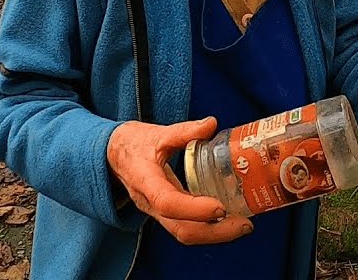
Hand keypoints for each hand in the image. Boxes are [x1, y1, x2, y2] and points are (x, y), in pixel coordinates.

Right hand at [106, 117, 252, 244]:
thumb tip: (211, 123)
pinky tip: (230, 220)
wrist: (112, 156)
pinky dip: (210, 228)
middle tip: (245, 225)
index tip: (220, 207)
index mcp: (145, 181)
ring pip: (185, 233)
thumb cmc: (133, 144)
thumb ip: (184, 131)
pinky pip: (187, 227)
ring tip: (242, 225)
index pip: (167, 203)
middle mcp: (151, 203)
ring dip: (216, 234)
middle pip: (181, 229)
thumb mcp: (157, 133)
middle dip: (215, 232)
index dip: (194, 209)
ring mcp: (158, 212)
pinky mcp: (167, 213)